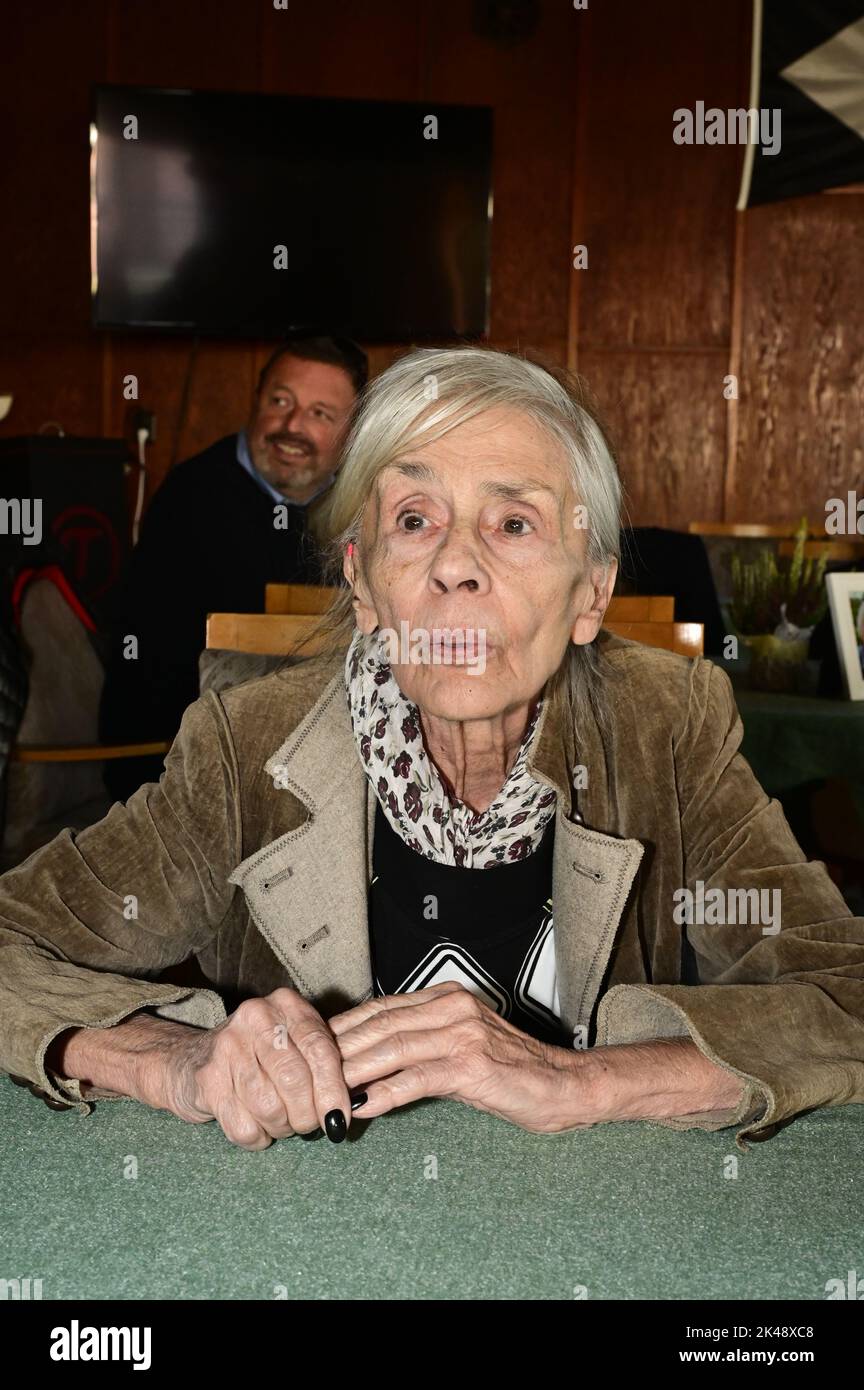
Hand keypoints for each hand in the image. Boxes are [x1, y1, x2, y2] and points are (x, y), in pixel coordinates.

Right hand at [145, 988, 353, 1149]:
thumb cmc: (258, 1057)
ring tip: (281, 1123)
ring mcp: (227, 1046)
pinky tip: (257, 1128)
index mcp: (287, 1005)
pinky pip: (243, 1126)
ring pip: (270, 1106)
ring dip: (281, 1128)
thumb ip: (325, 1063)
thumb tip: (356, 1103)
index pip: (320, 1050)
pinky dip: (257, 1138)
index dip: (334, 1090)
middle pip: (295, 1080)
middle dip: (307, 1115)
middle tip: (307, 1125)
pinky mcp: (206, 1079)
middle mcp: (256, 1017)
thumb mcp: (294, 1044)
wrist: (191, 1060)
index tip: (340, 1119)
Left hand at [329, 982, 596, 1133]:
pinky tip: (361, 1107)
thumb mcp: (461, 1046)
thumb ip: (421, 1043)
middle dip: (336, 1051)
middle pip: (378, 1026)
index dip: (341, 1028)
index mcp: (446, 998)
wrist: (564, 1085)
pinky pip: (416, 1078)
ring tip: (322, 1093)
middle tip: (302, 1074)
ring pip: (391, 1048)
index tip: (309, 1048)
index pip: (379, 1008)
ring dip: (351, 1073)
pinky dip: (384, 1092)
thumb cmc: (511, 1071)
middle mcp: (451, 1008)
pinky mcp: (471, 1065)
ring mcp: (462, 1033)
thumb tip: (368, 1059)